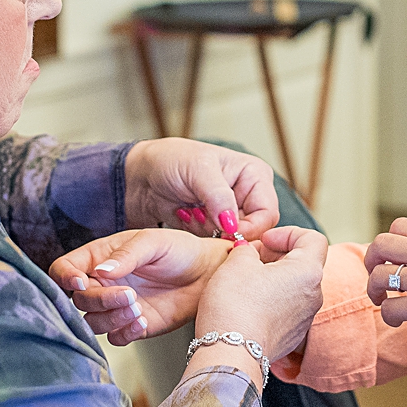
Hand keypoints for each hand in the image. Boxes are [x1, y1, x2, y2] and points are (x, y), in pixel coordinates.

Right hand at [51, 229, 230, 343]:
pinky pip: (115, 337)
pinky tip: (142, 321)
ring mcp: (117, 307)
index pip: (65, 268)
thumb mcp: (153, 242)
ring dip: (112, 318)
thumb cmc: (180, 250)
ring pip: (93, 322)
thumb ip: (125, 256)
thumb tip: (99, 272)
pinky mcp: (133, 326)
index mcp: (100, 258)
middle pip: (79, 300)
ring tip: (138, 307)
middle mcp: (103, 283)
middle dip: (100, 300)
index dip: (65, 276)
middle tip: (129, 295)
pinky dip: (124, 332)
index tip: (80, 281)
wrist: (209, 274)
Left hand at [124, 139, 278, 240]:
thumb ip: (218, 196)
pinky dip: (202, 239)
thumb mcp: (197, 169)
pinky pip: (219, 245)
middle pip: (256, 231)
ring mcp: (231, 214)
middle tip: (202, 221)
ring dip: (211, 234)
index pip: (267, 213)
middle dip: (228, 231)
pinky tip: (187, 219)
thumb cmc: (169, 160)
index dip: (250, 227)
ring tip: (191, 213)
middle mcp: (248, 196)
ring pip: (237, 240)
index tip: (226, 232)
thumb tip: (233, 224)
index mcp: (255, 176)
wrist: (140, 177)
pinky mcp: (215, 229)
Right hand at [197, 227, 328, 362]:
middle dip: (276, 255)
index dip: (288, 233)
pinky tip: (247, 304)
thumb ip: (248, 248)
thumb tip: (250, 251)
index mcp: (308, 272)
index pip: (313, 239)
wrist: (230, 353)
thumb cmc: (235, 305)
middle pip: (303, 263)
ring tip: (245, 281)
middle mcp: (314, 296)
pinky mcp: (293, 336)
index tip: (265, 240)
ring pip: (294, 287)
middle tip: (249, 258)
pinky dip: (271, 300)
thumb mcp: (237, 261)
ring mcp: (305, 319)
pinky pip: (287, 309)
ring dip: (273, 278)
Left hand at [363, 218, 406, 370]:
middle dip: (371, 262)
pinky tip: (401, 322)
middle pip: (381, 244)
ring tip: (386, 303)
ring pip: (378, 276)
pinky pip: (387, 309)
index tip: (391, 262)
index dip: (388, 245)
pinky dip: (389, 317)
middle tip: (378, 280)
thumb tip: (404, 254)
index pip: (399, 226)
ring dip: (375, 291)